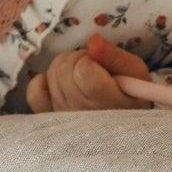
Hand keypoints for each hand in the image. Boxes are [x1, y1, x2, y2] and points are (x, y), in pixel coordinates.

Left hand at [25, 33, 156, 112]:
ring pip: (50, 75)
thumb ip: (114, 56)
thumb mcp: (137, 75)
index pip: (82, 68)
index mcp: (107, 103)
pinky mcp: (50, 119)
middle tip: (94, 70)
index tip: (102, 67)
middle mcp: (81, 113)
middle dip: (78, 60)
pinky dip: (44, 83)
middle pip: (63, 68)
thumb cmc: (134, 98)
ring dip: (65, 70)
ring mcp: (62, 118)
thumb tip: (92, 41)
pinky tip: (61, 86)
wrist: (129, 130)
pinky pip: (35, 93)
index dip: (90, 60)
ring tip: (82, 80)